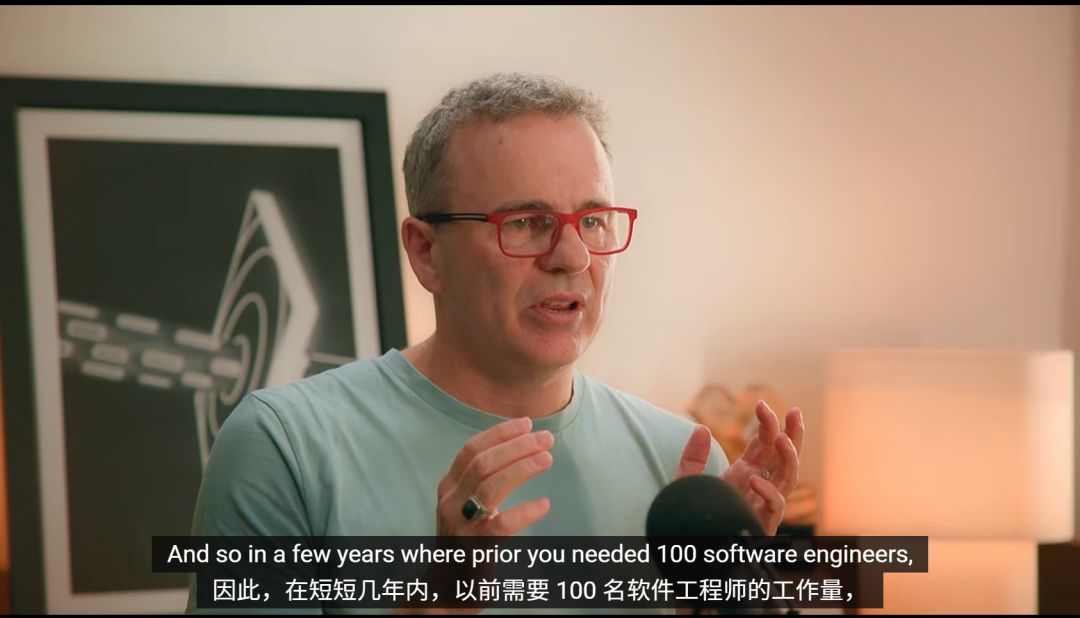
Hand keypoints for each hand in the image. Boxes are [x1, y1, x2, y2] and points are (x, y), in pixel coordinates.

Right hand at [392, 418, 553, 614]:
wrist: (444, 590)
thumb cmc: (463, 542)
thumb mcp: (465, 505)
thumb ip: (482, 480)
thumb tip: (518, 447)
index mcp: (448, 487)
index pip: (471, 449)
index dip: (499, 433)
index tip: (527, 423)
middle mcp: (450, 502)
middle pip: (483, 463)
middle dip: (517, 446)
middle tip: (546, 439)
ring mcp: (460, 527)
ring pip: (490, 487)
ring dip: (521, 468)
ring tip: (547, 459)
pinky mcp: (475, 550)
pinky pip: (501, 525)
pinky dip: (525, 511)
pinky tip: (544, 504)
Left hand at [674, 401, 802, 535]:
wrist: (687, 548)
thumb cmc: (688, 518)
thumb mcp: (686, 483)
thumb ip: (692, 458)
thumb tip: (702, 428)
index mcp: (743, 474)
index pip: (764, 445)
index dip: (767, 424)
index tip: (760, 404)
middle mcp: (757, 487)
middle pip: (784, 458)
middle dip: (793, 434)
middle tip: (795, 411)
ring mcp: (762, 505)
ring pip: (787, 479)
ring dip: (788, 457)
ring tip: (781, 437)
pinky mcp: (762, 525)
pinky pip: (774, 507)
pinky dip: (768, 491)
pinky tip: (755, 479)